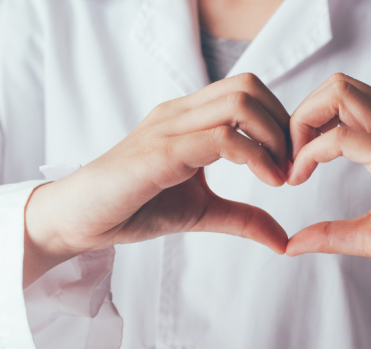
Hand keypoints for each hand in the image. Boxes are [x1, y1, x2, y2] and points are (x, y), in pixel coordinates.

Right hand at [24, 74, 289, 286]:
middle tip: (291, 166)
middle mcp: (180, 112)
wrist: (78, 219)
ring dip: (274, 137)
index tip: (291, 163)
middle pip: (250, 86)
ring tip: (280, 176)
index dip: (280, 121)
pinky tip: (267, 182)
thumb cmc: (134, 207)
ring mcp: (169, 127)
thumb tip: (283, 240)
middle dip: (283, 124)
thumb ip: (243, 218)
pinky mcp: (161, 152)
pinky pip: (221, 138)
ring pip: (240, 102)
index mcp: (189, 117)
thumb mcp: (202, 213)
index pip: (248, 91)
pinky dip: (255, 157)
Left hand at [286, 73, 370, 273]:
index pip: (339, 99)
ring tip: (294, 166)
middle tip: (287, 161)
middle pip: (335, 85)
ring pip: (338, 92)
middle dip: (299, 118)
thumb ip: (331, 234)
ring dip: (302, 124)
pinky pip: (346, 136)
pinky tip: (303, 175)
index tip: (291, 169)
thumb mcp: (369, 234)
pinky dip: (313, 151)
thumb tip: (291, 245)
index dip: (304, 126)